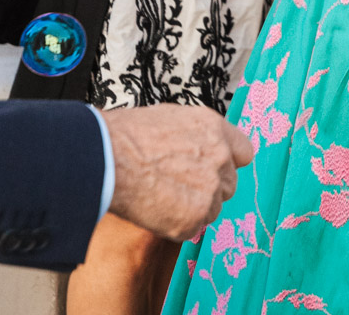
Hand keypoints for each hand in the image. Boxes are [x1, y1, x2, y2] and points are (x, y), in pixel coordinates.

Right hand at [101, 104, 254, 241]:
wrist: (105, 157)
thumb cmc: (126, 136)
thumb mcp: (171, 119)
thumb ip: (195, 137)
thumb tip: (197, 149)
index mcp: (216, 130)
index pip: (244, 153)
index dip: (228, 164)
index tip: (216, 170)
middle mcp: (220, 158)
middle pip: (230, 184)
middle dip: (210, 189)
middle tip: (180, 188)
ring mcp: (210, 189)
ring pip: (213, 208)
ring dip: (194, 208)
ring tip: (162, 198)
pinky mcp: (193, 217)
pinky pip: (192, 228)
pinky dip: (176, 225)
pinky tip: (154, 210)